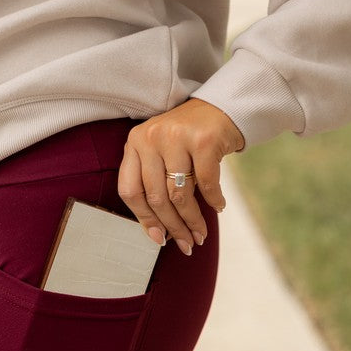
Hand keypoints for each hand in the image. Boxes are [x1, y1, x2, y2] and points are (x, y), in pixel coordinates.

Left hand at [117, 97, 244, 254]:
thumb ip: (154, 186)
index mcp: (134, 144)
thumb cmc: (188, 139)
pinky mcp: (203, 139)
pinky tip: (218, 207)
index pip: (130, 191)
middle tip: (186, 243)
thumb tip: (158, 234)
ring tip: (201, 233)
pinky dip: (213, 200)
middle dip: (173, 227)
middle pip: (156, 197)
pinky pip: (206, 182)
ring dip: (193, 220)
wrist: (220, 107)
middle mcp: (150, 138)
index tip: (159, 238)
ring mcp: (176, 137)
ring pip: (179, 194)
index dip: (144, 219)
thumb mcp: (162, 156)